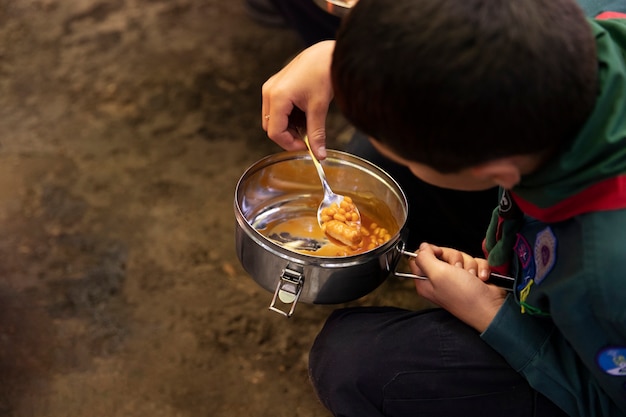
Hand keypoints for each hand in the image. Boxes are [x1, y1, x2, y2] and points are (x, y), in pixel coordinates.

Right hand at [261, 40, 334, 159]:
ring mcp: (271, 88)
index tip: (307, 147)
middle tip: (308, 137)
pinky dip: (289, 117)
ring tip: (309, 123)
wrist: (327, 52)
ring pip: (273, 119)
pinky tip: (305, 113)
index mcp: (277, 96)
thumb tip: (319, 155)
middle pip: (271, 127)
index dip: (290, 144)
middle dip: (289, 136)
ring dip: (290, 127)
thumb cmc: (323, 73)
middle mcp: (269, 92)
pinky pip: (276, 109)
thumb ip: (317, 133)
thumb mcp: (320, 107)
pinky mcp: (276, 86)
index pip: (275, 132)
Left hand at [411, 243, 506, 331]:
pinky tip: (481, 279)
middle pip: (442, 254)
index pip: (419, 257)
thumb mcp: (438, 274)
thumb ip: (424, 258)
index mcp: (425, 281)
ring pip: (460, 257)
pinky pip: (474, 262)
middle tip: (458, 270)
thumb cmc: (464, 295)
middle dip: (455, 259)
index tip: (439, 255)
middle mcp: (439, 280)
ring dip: (469, 265)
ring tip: (471, 277)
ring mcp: (456, 279)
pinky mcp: (471, 277)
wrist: (491, 307)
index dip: (430, 252)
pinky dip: (480, 268)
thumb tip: (422, 247)